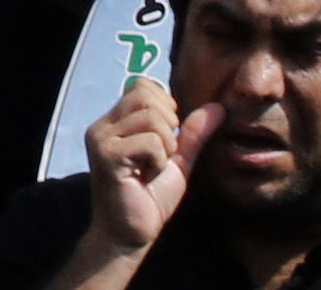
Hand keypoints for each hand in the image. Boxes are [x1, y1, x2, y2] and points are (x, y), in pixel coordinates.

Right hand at [78, 74, 192, 265]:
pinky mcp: (106, 156)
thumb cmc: (151, 199)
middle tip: (162, 154)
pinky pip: (151, 142)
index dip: (165, 106)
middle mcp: (102, 125)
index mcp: (114, 122)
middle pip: (147, 96)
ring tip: (154, 166)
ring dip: (166, 146)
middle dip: (169, 125)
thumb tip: (218, 107)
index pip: (142, 85)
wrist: (130, 235)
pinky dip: (160, 160)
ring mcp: (101, 139)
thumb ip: (193, 134)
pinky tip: (147, 175)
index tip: (166, 138)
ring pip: (152, 118)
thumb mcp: (178, 161)